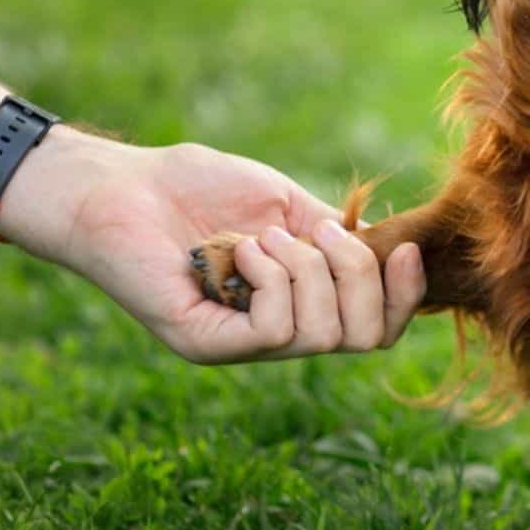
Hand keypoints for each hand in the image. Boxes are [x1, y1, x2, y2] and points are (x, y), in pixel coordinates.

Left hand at [0, 128, 425, 363]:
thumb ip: (337, 236)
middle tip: (318, 233)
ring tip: (265, 236)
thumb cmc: (200, 188)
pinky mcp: (205, 344)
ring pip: (323, 335)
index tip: (406, 248)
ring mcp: (241, 344)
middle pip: (364, 337)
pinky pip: (274, 332)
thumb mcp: (289, 207)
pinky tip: (243, 250)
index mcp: (305, 302)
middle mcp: (278, 332)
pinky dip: (273, 281)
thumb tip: (393, 250)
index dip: (404, 296)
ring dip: (308, 272)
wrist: (123, 186)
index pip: (377, 329)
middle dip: (360, 276)